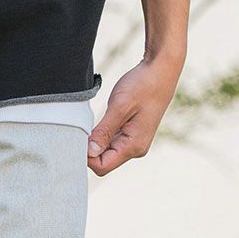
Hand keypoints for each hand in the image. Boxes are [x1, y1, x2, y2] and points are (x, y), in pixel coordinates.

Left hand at [86, 52, 182, 175]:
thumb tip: (90, 152)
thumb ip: (104, 131)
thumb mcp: (119, 107)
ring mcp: (133, 141)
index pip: (102, 166)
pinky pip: (110, 141)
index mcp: (134, 146)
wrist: (161, 71)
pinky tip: (99, 120)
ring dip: (95, 140)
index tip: (77, 137)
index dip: (86, 156)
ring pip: (105, 151)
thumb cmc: (143, 86)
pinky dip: (101, 134)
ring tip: (92, 121)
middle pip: (102, 161)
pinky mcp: (131, 133)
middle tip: (80, 127)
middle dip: (89, 149)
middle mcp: (135, 148)